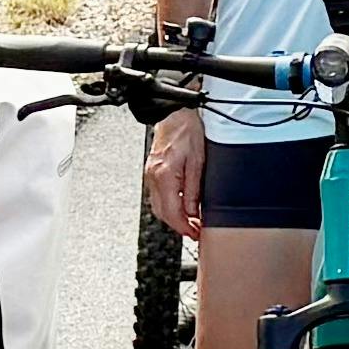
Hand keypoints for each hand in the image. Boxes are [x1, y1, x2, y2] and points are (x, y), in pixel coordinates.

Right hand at [143, 105, 205, 239]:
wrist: (175, 114)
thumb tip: (194, 212)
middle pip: (162, 213)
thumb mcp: (198, 163)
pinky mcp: (153, 171)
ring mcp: (151, 174)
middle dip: (179, 226)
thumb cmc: (187, 131)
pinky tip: (182, 207)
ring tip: (191, 222)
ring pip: (159, 207)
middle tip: (195, 232)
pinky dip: (170, 206)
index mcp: (165, 176)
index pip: (172, 213)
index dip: (184, 227)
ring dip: (174, 217)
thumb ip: (194, 191)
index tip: (195, 234)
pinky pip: (159, 196)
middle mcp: (154, 177)